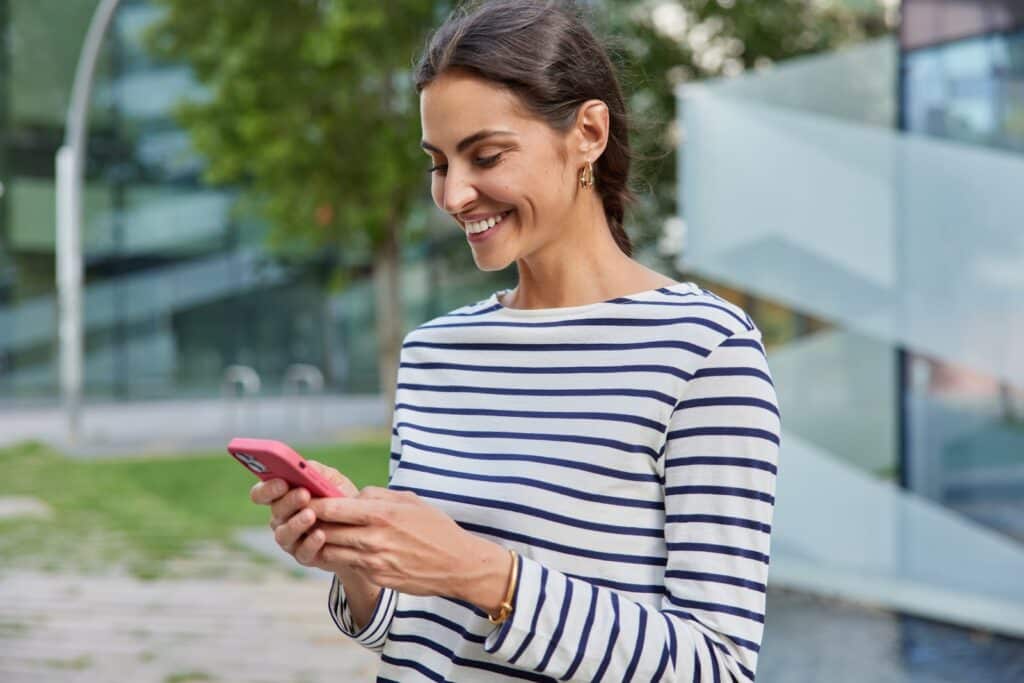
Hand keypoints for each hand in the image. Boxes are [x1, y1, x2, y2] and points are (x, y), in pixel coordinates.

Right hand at [249, 460, 362, 568]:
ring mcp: (291, 539)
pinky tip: (320, 534)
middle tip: (304, 494)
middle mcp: (281, 518)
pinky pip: (302, 552)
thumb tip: (302, 466)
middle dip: (289, 502)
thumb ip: (314, 471)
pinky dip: (310, 543)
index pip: (261, 493)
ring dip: (296, 524)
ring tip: (311, 515)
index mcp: (281, 496)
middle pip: (275, 511)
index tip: (282, 482)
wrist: (359, 524)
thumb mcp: (330, 479)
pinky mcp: (304, 555)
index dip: (268, 488)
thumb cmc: (340, 497)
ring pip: (283, 534)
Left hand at [307, 487, 512, 613]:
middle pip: (326, 530)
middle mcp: (374, 539)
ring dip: (321, 541)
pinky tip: (338, 548)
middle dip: (312, 522)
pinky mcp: (376, 577)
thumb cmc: (436, 528)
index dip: (315, 503)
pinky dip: (339, 555)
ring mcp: (373, 561)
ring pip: (331, 551)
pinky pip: (348, 565)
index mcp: (382, 514)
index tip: (305, 497)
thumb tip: (352, 496)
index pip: (334, 508)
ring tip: (316, 532)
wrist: (457, 564)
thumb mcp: (410, 501)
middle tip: (302, 514)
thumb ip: (378, 496)